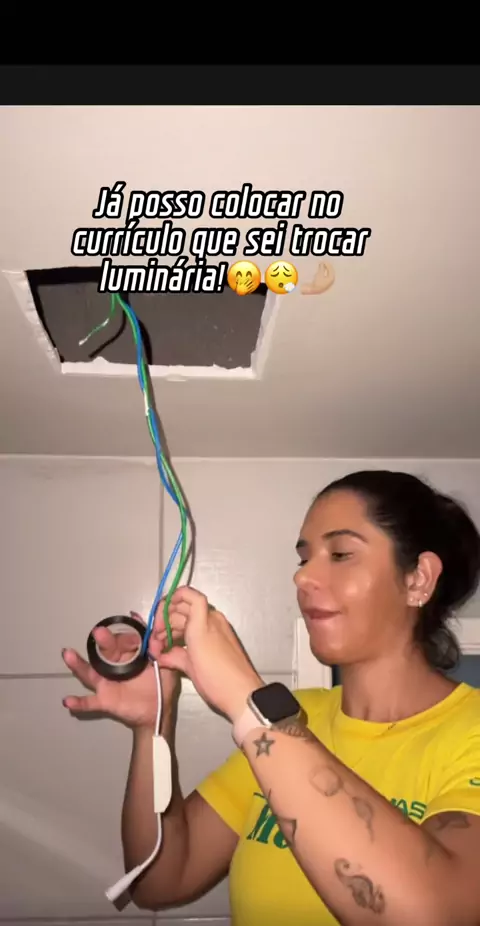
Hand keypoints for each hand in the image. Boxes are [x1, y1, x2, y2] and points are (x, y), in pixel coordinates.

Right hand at [62, 608, 182, 728]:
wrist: (158, 712)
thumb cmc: (161, 686)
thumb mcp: (165, 665)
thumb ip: (161, 650)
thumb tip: (156, 633)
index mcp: (129, 656)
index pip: (124, 641)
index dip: (126, 634)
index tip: (128, 624)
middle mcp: (114, 667)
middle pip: (106, 652)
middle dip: (103, 641)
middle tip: (98, 632)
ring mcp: (107, 683)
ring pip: (90, 672)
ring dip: (77, 664)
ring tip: (67, 653)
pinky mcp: (105, 700)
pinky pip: (89, 702)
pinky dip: (78, 702)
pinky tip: (68, 701)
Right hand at [156, 587, 263, 721]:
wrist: (242, 694)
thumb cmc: (215, 677)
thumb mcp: (190, 666)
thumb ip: (173, 656)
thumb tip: (161, 654)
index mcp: (204, 622)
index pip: (188, 595)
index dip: (172, 598)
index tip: (159, 616)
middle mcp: (211, 621)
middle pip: (184, 609)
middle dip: (166, 620)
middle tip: (155, 639)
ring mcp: (216, 630)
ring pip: (189, 621)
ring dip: (173, 630)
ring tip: (160, 649)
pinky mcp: (219, 642)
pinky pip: (197, 632)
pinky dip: (184, 638)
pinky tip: (172, 652)